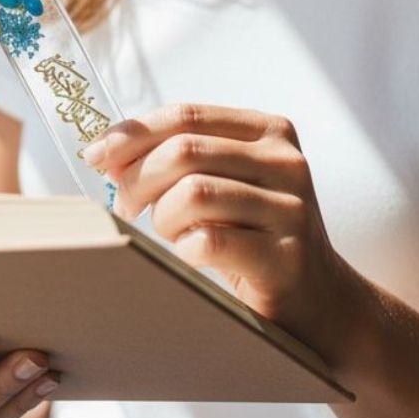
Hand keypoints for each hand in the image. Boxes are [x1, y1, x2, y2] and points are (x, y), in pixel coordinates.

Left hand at [82, 103, 359, 362]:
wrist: (320, 302)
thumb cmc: (256, 236)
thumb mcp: (226, 182)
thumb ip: (179, 158)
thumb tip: (108, 154)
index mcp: (268, 131)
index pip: (185, 115)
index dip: (132, 133)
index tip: (97, 156)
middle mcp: (285, 162)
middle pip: (183, 152)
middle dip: (137, 179)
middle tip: (126, 208)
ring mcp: (291, 209)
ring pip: (192, 194)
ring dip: (163, 218)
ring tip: (172, 235)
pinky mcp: (285, 258)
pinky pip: (210, 242)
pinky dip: (185, 249)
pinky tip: (192, 256)